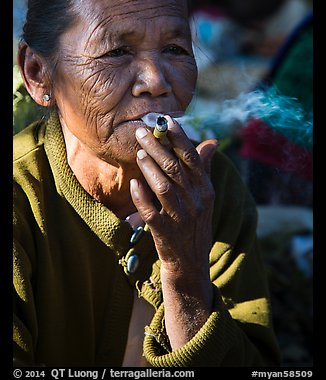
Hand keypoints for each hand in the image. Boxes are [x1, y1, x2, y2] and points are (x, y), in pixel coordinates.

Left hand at [130, 115, 217, 278]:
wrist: (191, 263)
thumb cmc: (195, 223)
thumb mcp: (205, 197)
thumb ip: (204, 169)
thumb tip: (211, 142)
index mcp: (206, 190)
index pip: (192, 159)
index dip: (179, 138)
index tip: (166, 121)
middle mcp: (196, 202)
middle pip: (175, 169)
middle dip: (157, 147)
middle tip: (140, 132)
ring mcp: (181, 218)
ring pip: (163, 188)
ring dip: (149, 168)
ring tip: (138, 153)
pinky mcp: (165, 233)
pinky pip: (151, 212)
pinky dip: (141, 197)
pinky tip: (133, 184)